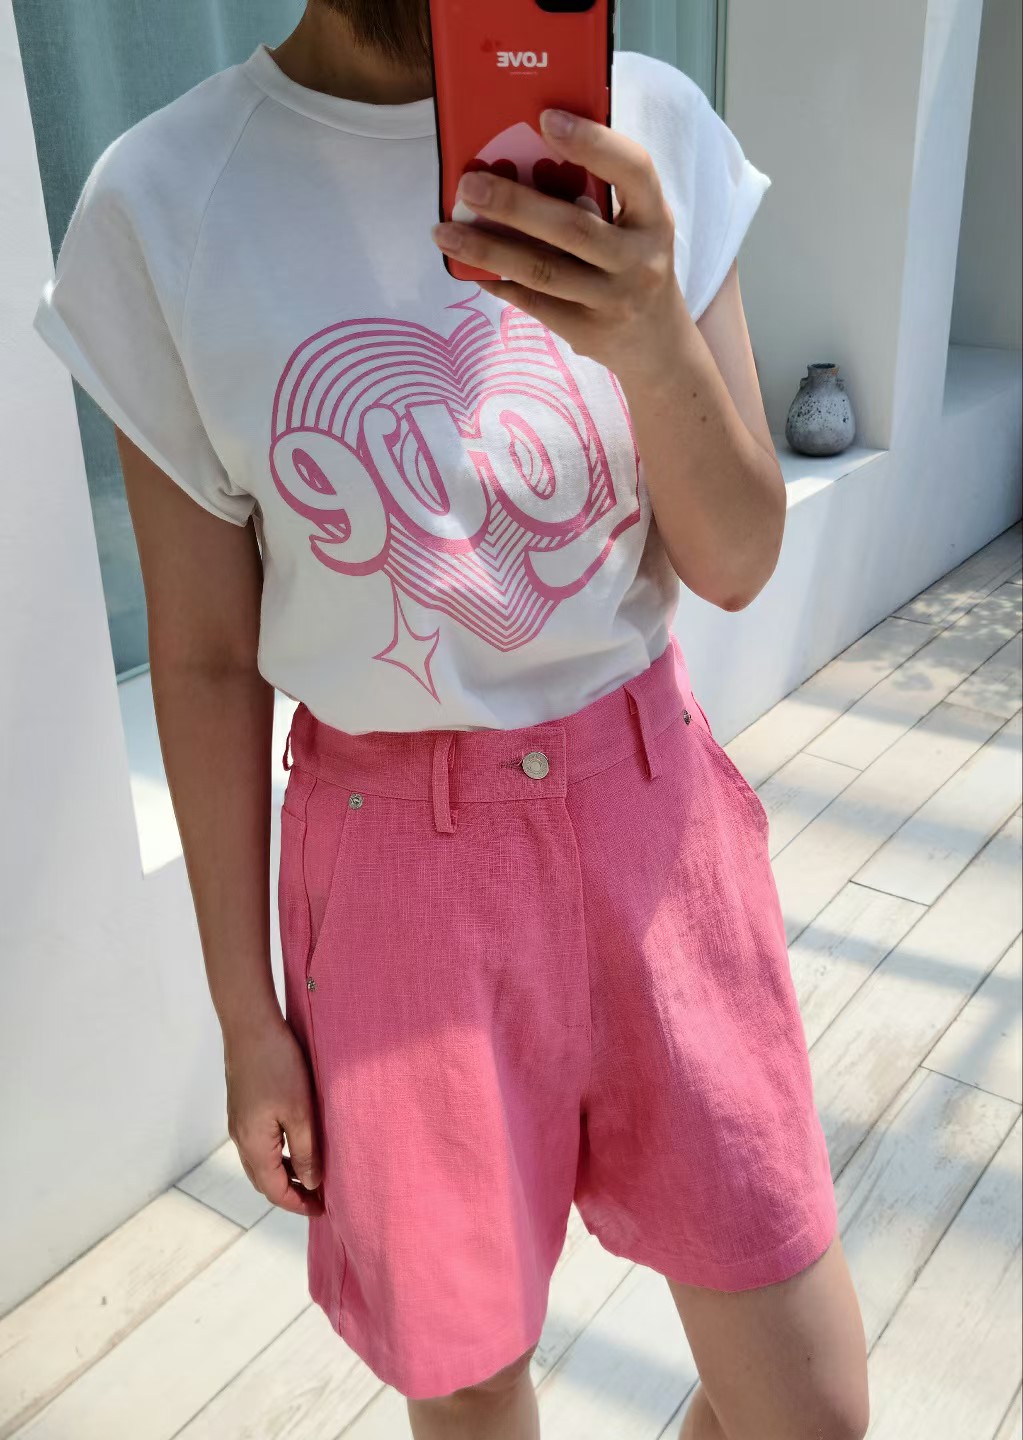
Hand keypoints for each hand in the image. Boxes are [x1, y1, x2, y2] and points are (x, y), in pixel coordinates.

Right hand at [224, 1014, 324, 1216]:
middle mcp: (241, 1138)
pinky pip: (259, 1143)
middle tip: (319, 1197)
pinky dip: (278, 1154)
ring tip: (312, 1174)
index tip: (322, 1210)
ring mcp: (239, 1122)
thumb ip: (307, 1151)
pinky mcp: (242, 1107)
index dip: (297, 1204)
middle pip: (264, 1180)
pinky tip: (296, 1144)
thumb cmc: (278, 1065)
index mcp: (254, 1145)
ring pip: (261, 1162)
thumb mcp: (301, 1111)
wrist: (250, 1026)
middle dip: (290, 1192)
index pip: (274, 1190)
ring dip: (284, 1173)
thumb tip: (311, 1184)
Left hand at [431, 108, 690, 385]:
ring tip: (445, 232)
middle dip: (515, 205)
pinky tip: (469, 268)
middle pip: (573, 229)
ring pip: (544, 271)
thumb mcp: (637, 225)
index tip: (546, 118)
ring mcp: (614, 300)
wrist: (657, 345)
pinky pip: (536, 305)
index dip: (593, 143)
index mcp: (654, 216)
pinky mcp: (589, 332)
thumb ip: (599, 194)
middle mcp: (640, 260)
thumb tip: (525, 155)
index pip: (633, 169)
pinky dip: (499, 284)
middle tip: (468, 185)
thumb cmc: (635, 264)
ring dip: (489, 250)